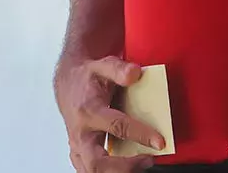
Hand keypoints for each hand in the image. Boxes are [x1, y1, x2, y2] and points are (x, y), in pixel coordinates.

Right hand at [55, 55, 165, 171]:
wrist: (68, 82)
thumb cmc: (87, 77)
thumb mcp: (103, 65)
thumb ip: (119, 69)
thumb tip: (135, 73)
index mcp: (88, 110)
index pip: (116, 127)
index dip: (140, 135)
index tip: (159, 142)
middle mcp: (81, 132)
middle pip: (97, 163)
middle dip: (124, 167)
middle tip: (148, 160)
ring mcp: (78, 146)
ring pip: (91, 171)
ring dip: (118, 172)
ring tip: (142, 163)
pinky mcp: (80, 153)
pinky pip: (90, 170)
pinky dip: (109, 172)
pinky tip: (128, 167)